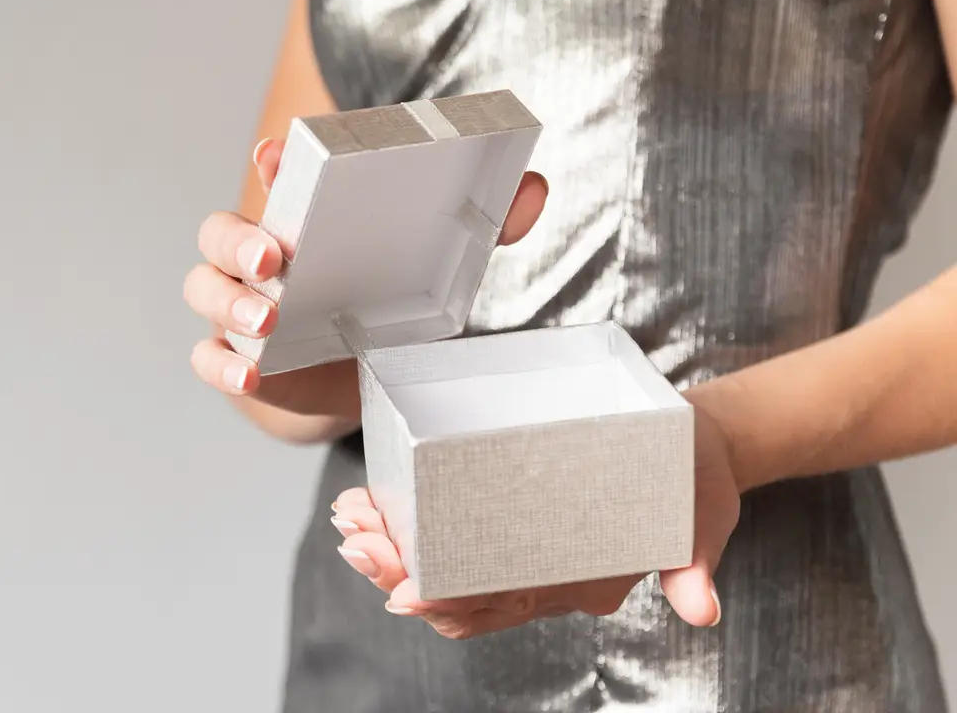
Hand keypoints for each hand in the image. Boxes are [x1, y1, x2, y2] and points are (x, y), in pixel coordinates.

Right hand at [183, 136, 549, 419]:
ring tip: (267, 318)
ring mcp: (241, 309)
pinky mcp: (238, 360)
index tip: (274, 154)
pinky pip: (208, 358)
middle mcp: (260, 258)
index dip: (270, 164)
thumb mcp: (435, 269)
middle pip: (220, 232)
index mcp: (303, 221)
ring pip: (204, 289)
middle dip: (238, 238)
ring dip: (228, 301)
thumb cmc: (385, 307)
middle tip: (273, 255)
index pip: (276, 180)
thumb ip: (483, 229)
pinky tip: (249, 373)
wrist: (358, 381)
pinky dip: (221, 365)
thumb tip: (534, 189)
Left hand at [330, 396, 741, 638]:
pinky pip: (452, 528)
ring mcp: (523, 546)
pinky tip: (375, 497)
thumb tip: (702, 610)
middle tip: (355, 540)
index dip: (448, 605)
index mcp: (577, 584)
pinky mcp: (512, 511)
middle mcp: (541, 574)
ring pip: (442, 562)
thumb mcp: (703, 517)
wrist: (694, 444)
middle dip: (397, 570)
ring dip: (391, 545)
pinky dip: (408, 517)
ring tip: (350, 516)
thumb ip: (694, 563)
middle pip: (456, 590)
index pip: (501, 608)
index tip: (402, 592)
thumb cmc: (694, 481)